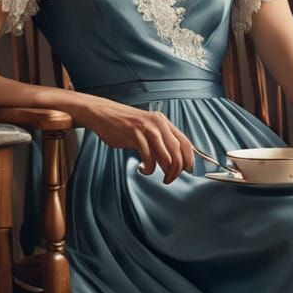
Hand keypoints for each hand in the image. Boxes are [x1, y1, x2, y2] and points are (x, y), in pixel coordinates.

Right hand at [72, 94, 194, 182]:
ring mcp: (147, 129)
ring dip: (165, 172)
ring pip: (166, 157)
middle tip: (170, 178)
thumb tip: (172, 160)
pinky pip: (149, 158)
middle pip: (178, 152)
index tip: (188, 169)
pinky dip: (148, 168)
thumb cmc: (123, 123)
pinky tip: (142, 168)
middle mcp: (158, 124)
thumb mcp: (146, 127)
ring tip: (157, 175)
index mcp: (163, 122)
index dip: (189, 158)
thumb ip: (159, 139)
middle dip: (176, 170)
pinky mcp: (135, 135)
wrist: (103, 113)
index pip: (185, 142)